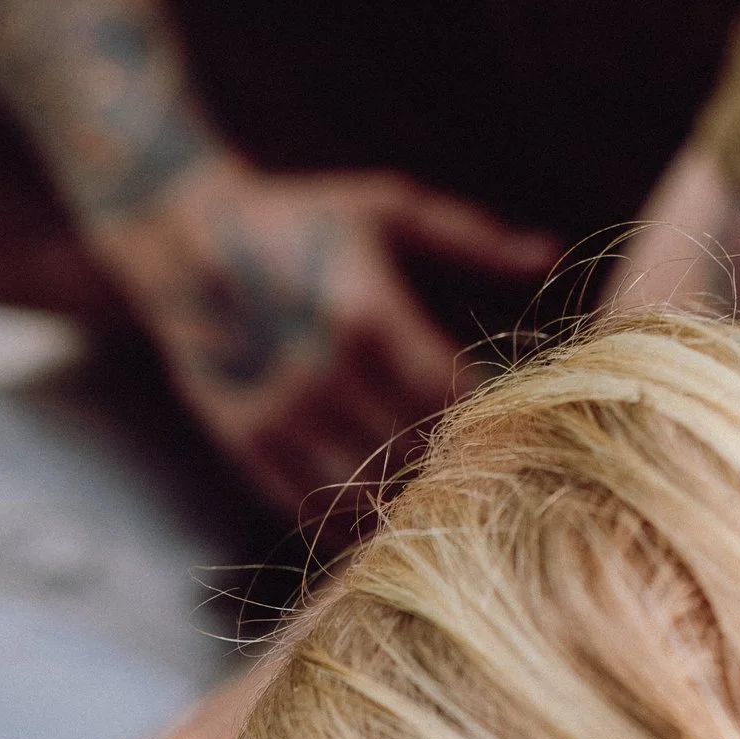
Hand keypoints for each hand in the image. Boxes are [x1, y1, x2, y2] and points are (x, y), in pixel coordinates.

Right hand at [91, 153, 558, 519]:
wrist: (187, 246)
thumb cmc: (305, 223)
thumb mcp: (388, 210)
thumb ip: (472, 240)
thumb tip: (552, 258)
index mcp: (367, 316)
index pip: (452, 401)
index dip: (492, 426)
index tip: (521, 431)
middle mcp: (322, 377)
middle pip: (415, 458)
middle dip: (458, 474)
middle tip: (497, 485)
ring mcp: (281, 420)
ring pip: (366, 499)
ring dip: (410, 510)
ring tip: (448, 509)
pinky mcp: (249, 450)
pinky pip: (315, 515)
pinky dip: (357, 528)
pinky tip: (389, 521)